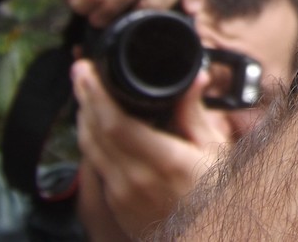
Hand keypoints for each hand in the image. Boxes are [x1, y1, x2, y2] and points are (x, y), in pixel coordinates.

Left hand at [72, 59, 232, 239]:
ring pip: (89, 150)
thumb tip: (196, 78)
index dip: (96, 95)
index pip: (115, 125)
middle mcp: (135, 180)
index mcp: (163, 162)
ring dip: (84, 119)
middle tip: (81, 72)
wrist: (205, 241)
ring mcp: (122, 195)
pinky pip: (96, 165)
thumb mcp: (216, 151)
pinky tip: (96, 126)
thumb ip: (196, 114)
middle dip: (84, 99)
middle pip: (94, 134)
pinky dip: (91, 141)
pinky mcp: (116, 204)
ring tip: (85, 93)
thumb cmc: (216, 196)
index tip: (87, 72)